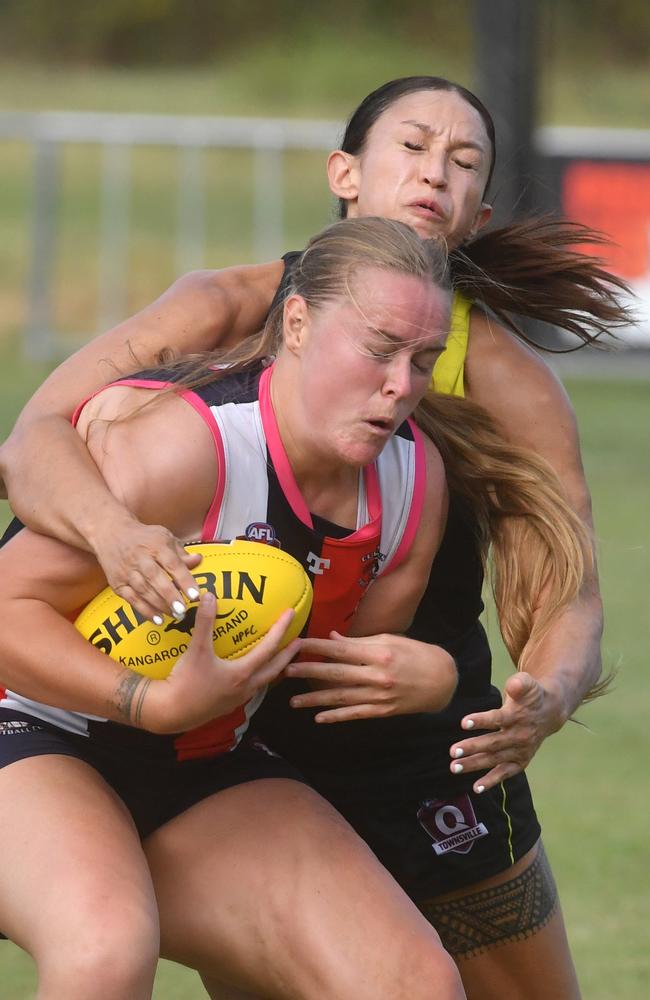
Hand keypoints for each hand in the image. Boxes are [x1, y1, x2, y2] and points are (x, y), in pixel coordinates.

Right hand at [92, 511, 202, 620]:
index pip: (172, 563)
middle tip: (183, 610)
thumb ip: (181, 553)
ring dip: (160, 605)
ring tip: (175, 615)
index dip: (184, 580)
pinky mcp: (118, 583)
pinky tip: (158, 619)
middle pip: (155, 578)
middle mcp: (140, 558)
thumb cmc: (144, 538)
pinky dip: (145, 610)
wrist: (111, 533)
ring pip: (143, 591)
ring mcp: (127, 571)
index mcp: (156, 545)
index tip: (195, 594)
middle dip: (170, 596)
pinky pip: (132, 599)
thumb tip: (198, 560)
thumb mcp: (165, 538)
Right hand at [146, 592, 299, 733]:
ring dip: (274, 668)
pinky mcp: (227, 704)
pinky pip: (251, 688)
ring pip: (264, 681)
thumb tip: (210, 596)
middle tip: (299, 642)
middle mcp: (245, 687)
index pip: (269, 648)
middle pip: (275, 668)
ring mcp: (237, 698)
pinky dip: (257, 677)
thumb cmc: (185, 682)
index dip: (281, 629)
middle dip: (288, 654)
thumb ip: (204, 622)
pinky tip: (249, 673)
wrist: (171, 712)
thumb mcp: (196, 650)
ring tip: (280, 658)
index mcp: (242, 673)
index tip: (290, 614)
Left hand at [286, 631, 456, 722]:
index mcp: (378, 653)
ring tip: (293, 700)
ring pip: (341, 698)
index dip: (316, 647)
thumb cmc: (416, 654)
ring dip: (315, 700)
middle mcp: (377, 676)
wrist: (442, 681)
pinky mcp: (383, 711)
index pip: (340, 650)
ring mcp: (379, 696)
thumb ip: (360, 642)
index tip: (296, 644)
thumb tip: (333, 640)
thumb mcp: (390, 640)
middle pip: (336, 674)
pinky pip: (355, 714)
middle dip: (308, 672)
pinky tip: (319, 717)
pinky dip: (336, 717)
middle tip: (285, 671)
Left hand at [449, 671, 562, 792]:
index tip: (463, 723)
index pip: (497, 719)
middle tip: (452, 751)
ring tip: (454, 767)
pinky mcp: (520, 762)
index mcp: (518, 716)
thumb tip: (513, 683)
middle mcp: (519, 736)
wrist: (550, 712)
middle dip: (472, 747)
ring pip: (494, 760)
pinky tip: (475, 788)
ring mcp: (520, 751)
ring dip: (474, 764)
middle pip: (493, 743)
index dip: (480, 721)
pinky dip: (491, 781)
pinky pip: (504, 773)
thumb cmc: (531, 695)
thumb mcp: (528, 684)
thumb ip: (520, 683)